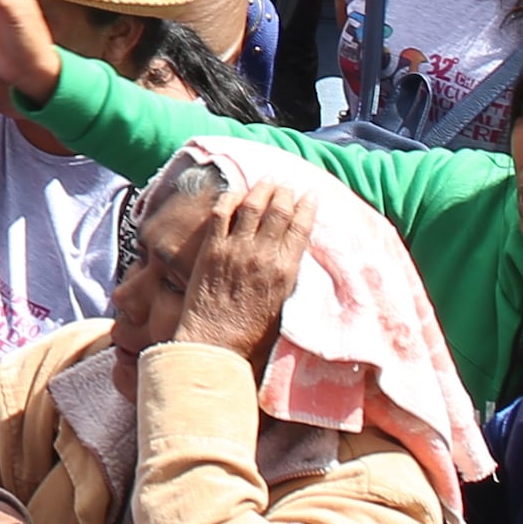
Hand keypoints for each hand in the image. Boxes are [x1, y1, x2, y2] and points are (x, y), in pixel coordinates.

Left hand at [172, 180, 313, 360]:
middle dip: (285, 194)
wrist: (216, 343)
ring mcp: (236, 249)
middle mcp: (264, 255)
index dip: (306, 208)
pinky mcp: (212, 249)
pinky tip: (235, 191)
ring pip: (253, 207)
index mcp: (286, 271)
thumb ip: (287, 276)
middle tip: (287, 184)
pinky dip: (230, 198)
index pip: (301, 229)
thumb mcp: (283, 304)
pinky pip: (222, 214)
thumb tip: (290, 254)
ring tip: (267, 181)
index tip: (310, 196)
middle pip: (279, 212)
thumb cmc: (252, 333)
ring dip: (262, 190)